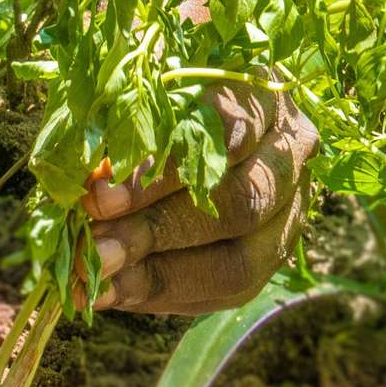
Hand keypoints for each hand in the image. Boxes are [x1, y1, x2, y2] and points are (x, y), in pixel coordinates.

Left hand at [76, 84, 313, 314]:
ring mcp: (292, 213)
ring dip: (159, 274)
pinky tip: (113, 293)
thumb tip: (92, 187)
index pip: (224, 133)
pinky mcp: (273, 257)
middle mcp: (293, 155)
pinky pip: (227, 290)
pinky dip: (164, 293)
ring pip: (239, 259)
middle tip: (96, 246)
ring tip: (99, 277)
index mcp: (266, 98)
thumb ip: (125, 128)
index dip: (161, 168)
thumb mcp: (145, 94)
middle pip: (238, 203)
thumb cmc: (163, 96)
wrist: (202, 127)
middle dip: (158, 228)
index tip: (101, 192)